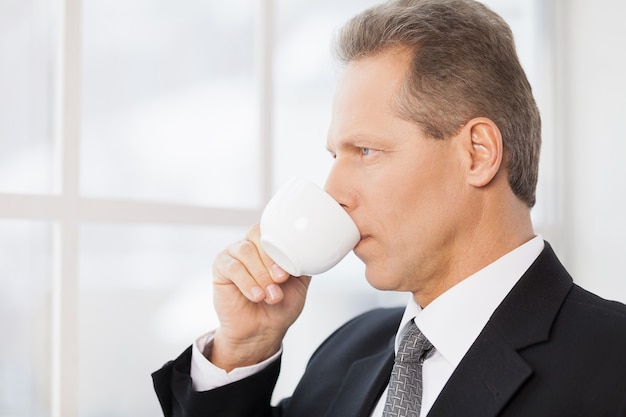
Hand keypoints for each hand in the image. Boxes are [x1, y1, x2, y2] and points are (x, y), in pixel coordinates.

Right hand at [210, 224, 310, 370]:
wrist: (262, 331)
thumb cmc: (280, 306)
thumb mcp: (300, 284)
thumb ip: (303, 265)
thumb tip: (310, 251)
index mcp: (270, 245)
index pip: (273, 230)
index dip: (282, 247)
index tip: (288, 272)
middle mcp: (251, 245)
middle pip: (257, 235)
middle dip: (270, 260)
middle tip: (280, 281)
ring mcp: (234, 254)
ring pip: (245, 251)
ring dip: (260, 274)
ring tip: (269, 294)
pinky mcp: (221, 267)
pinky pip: (232, 267)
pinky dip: (247, 282)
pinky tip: (256, 295)